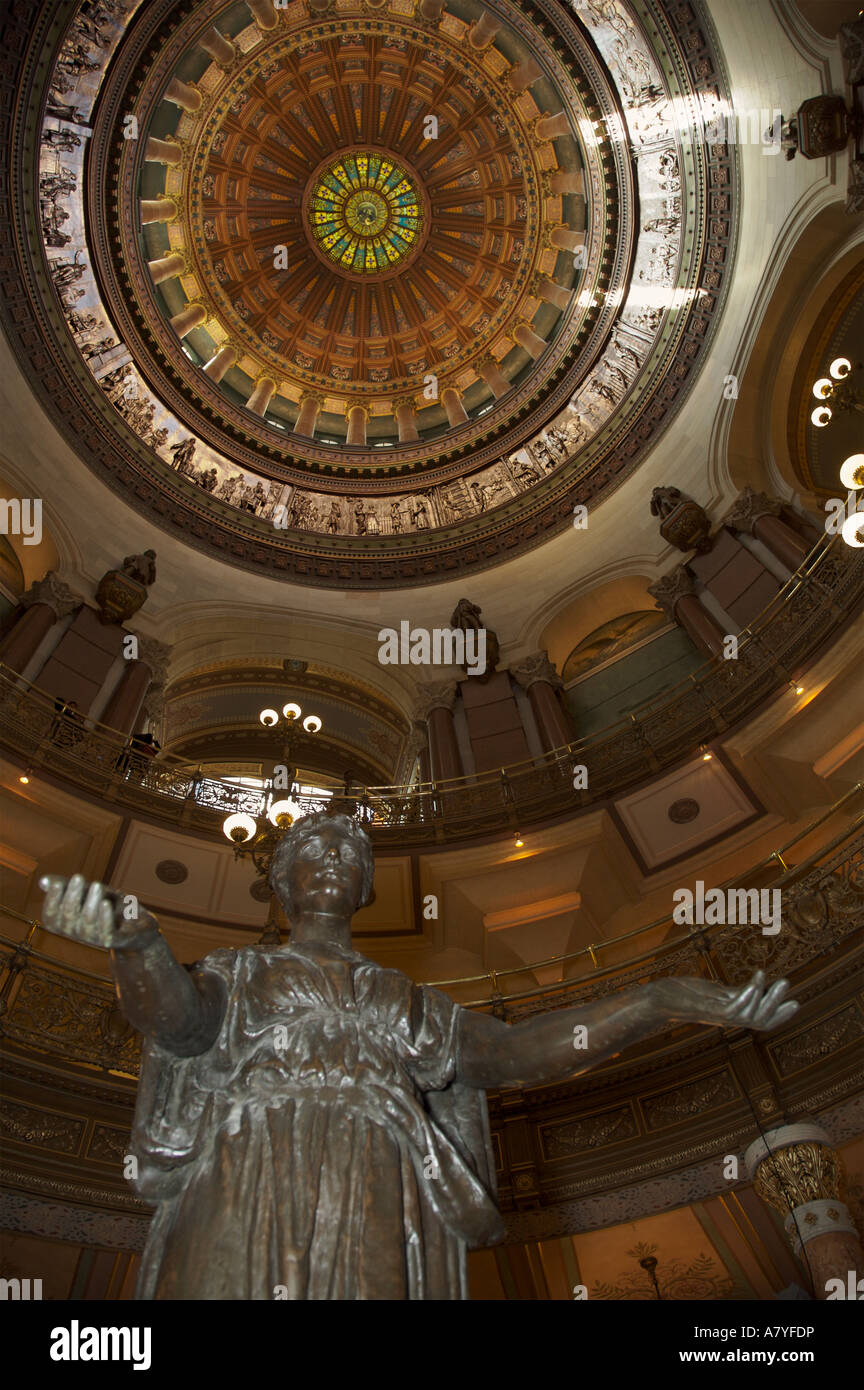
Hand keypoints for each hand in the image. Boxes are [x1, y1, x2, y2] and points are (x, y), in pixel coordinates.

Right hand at [39, 873, 156, 949]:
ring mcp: (96, 939)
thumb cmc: (109, 906)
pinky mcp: (115, 940)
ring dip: (90, 904)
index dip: (51, 902)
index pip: (50, 919)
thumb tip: (43, 881)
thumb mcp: (89, 893)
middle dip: (72, 897)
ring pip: (86, 925)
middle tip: (78, 877)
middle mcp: (78, 934)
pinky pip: (106, 933)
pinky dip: (105, 918)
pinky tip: (105, 903)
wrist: (138, 924)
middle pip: (67, 920)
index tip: (57, 883)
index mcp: (67, 924)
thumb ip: (69, 887)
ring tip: (97, 884)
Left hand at [662, 971, 798, 1031]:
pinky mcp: (706, 1010)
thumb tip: (754, 990)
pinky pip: (732, 1010)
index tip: (796, 1003)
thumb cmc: (686, 995)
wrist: (660, 998)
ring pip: (750, 1016)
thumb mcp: (715, 994)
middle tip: (789, 985)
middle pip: (760, 1020)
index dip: (779, 1015)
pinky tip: (756, 982)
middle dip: (777, 1006)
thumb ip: (733, 995)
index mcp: (731, 1015)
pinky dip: (747, 996)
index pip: (761, 1021)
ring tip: (780, 980)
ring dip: (767, 999)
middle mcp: (726, 1019)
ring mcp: (717, 1016)